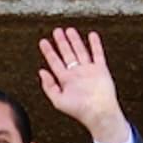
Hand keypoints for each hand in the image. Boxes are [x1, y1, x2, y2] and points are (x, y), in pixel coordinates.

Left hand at [36, 28, 128, 142]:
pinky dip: (95, 44)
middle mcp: (77, 74)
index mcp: (66, 80)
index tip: (43, 41)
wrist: (99, 112)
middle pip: (67, 54)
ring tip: (70, 30)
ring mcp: (89, 70)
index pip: (55, 62)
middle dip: (61, 42)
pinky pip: (98, 54)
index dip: (48, 51)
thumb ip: (49, 87)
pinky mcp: (101, 70)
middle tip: (56, 31)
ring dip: (75, 40)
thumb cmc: (79, 110)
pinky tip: (91, 35)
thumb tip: (41, 72)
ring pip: (81, 51)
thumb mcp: (58, 100)